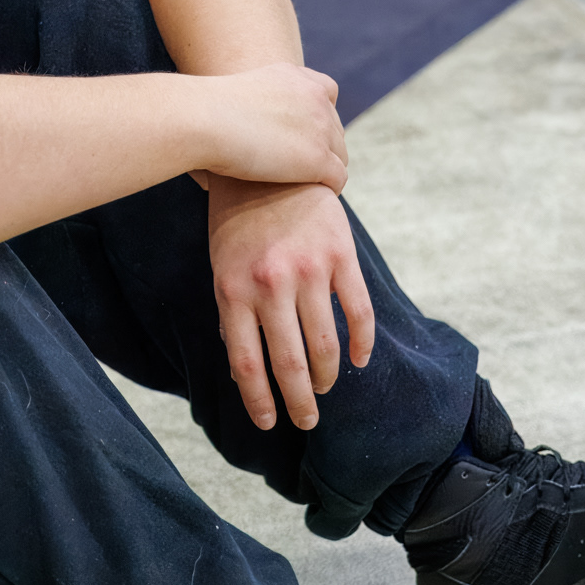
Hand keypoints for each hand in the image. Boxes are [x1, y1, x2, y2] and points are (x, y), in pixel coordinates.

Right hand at [193, 61, 347, 194]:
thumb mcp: (237, 94)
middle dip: (322, 146)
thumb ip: (252, 105)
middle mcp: (315, 99)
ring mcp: (320, 128)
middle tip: (300, 168)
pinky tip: (313, 197)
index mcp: (296, 78)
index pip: (326, 93)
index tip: (302, 134)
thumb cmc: (202, 113)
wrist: (202, 120)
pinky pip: (338, 178)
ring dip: (327, 170)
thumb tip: (241, 124)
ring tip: (308, 186)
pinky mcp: (318, 159)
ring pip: (340, 154)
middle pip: (335, 128)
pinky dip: (330, 188)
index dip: (318, 116)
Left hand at [207, 176, 375, 433]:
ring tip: (325, 388)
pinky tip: (359, 360)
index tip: (268, 423)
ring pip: (325, 344)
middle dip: (299, 400)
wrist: (269, 162)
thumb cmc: (238, 222)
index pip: (246, 363)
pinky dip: (362, 342)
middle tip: (307, 422)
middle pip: (288, 363)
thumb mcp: (222, 267)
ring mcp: (309, 270)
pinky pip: (357, 311)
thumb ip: (233, 313)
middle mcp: (270, 285)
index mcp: (233, 291)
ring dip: (327, 375)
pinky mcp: (340, 255)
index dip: (258, 401)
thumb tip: (244, 371)